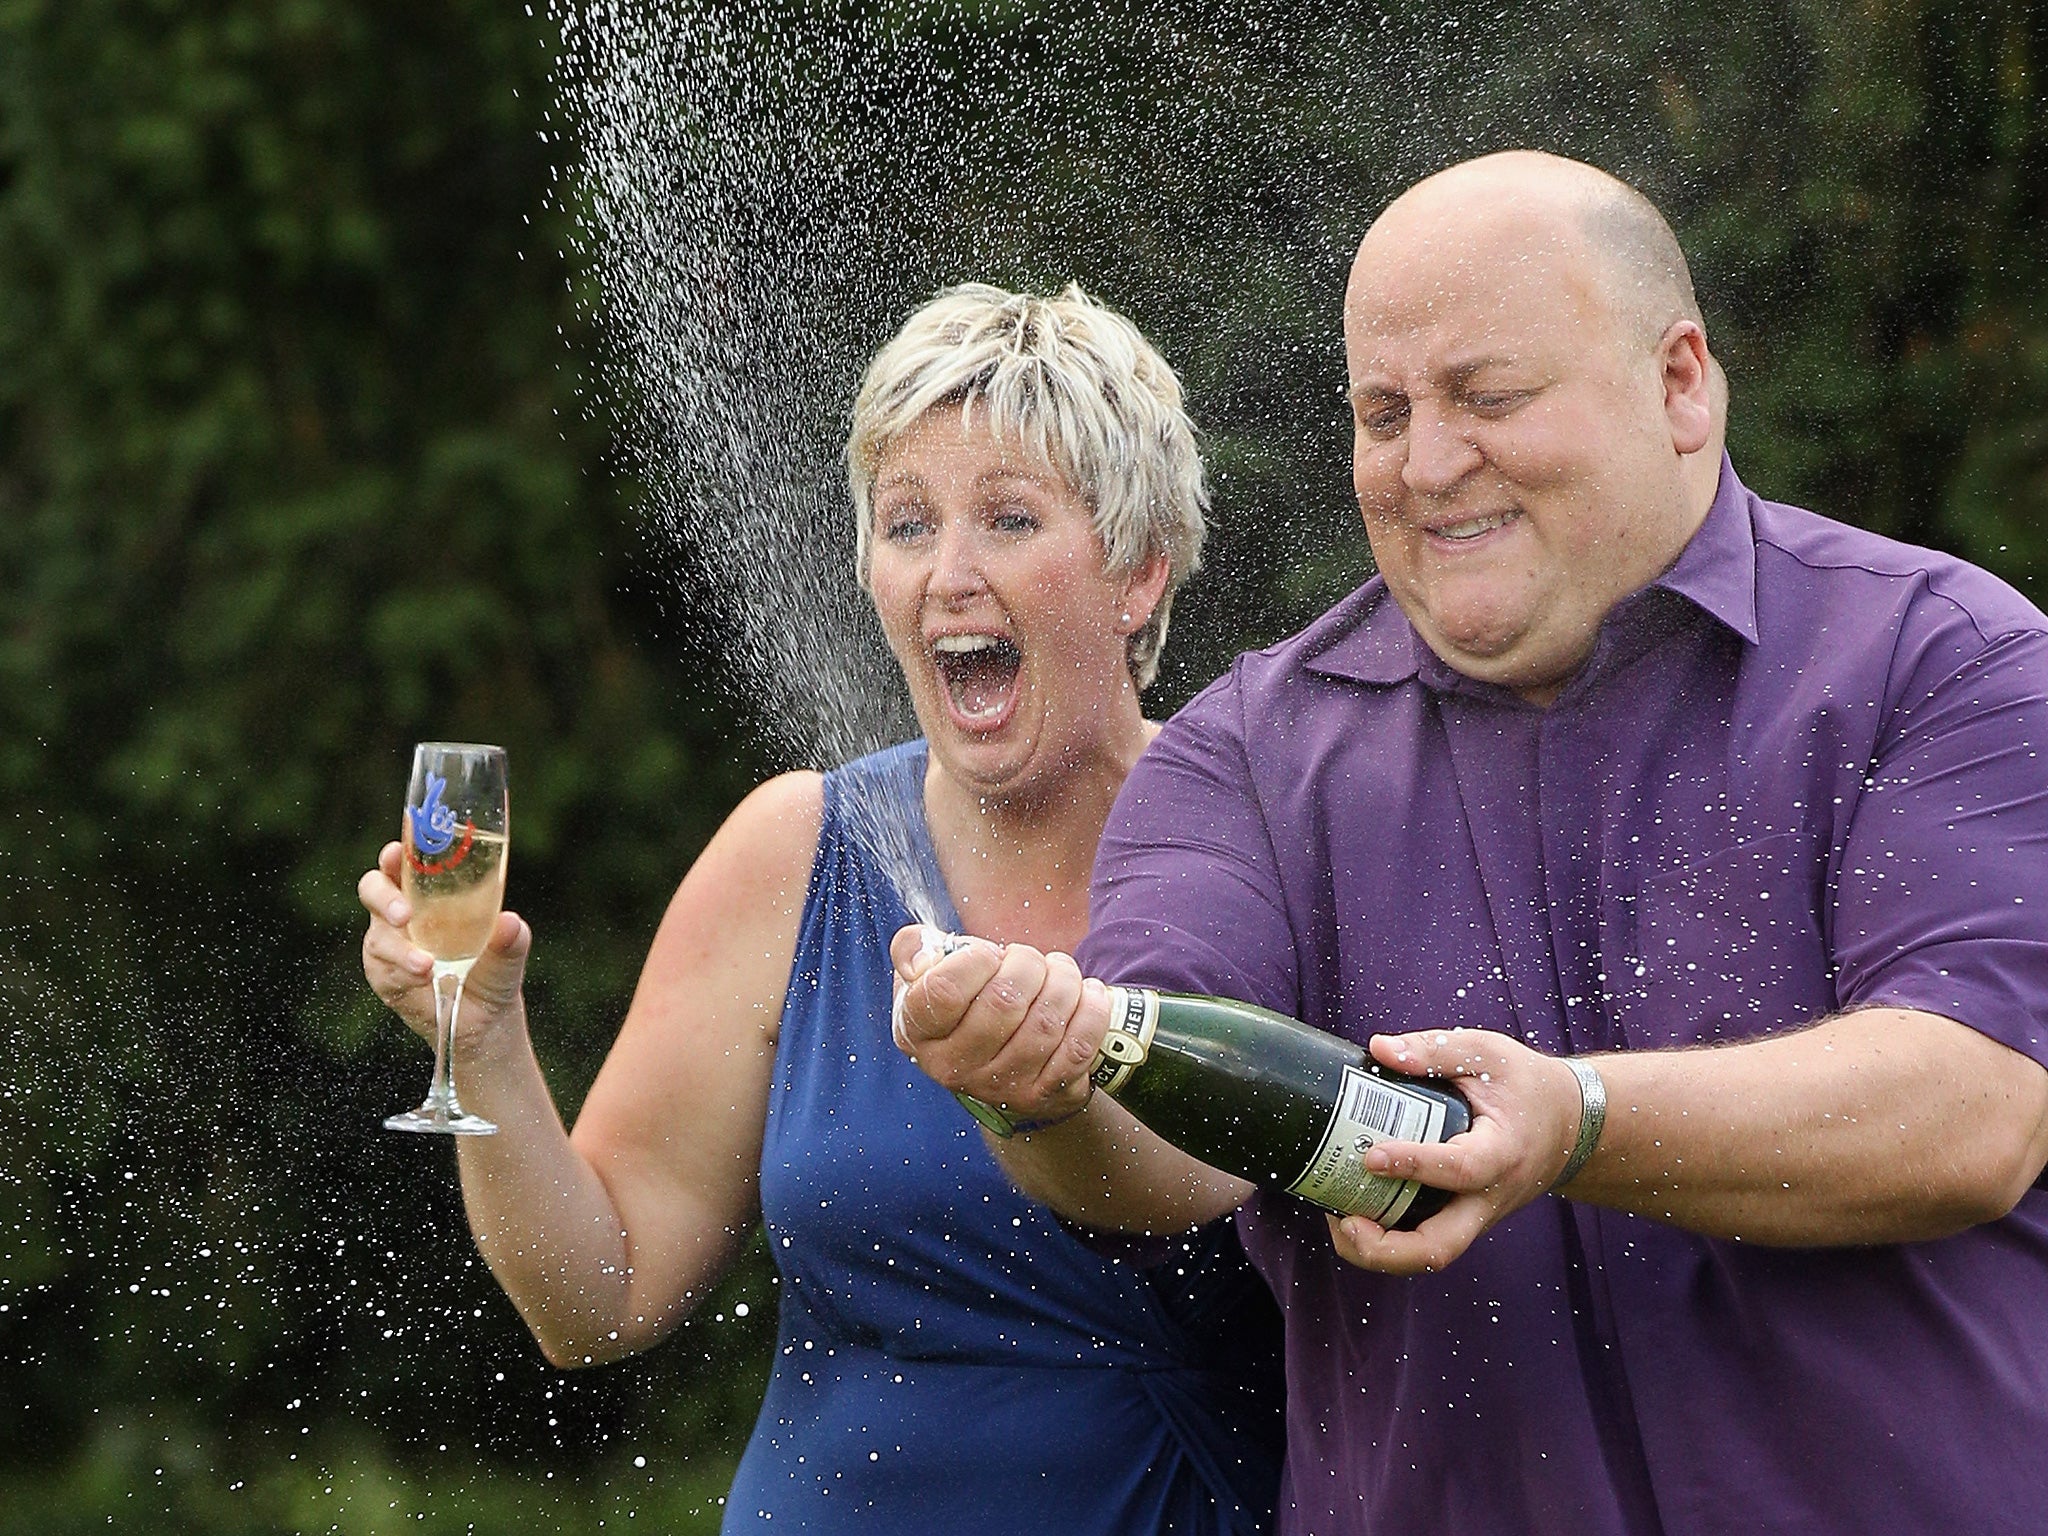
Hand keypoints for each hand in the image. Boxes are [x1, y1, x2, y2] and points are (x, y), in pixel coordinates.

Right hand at [358, 840, 531, 1052]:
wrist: (486, 1018)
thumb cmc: (494, 969)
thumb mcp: (510, 951)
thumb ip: (512, 938)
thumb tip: (510, 923)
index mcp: (428, 892)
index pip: (403, 863)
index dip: (395, 855)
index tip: (397, 852)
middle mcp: (402, 913)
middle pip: (374, 890)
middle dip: (384, 897)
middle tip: (404, 913)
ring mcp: (389, 945)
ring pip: (379, 937)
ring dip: (400, 950)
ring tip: (426, 964)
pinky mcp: (385, 976)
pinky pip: (384, 971)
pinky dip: (402, 973)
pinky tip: (422, 977)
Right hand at [888, 926, 1108, 1125]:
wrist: (999, 1065)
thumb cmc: (965, 1004)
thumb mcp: (928, 974)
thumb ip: (913, 949)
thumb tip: (924, 960)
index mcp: (918, 1033)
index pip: (944, 991)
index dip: (976, 960)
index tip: (990, 954)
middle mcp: (953, 1068)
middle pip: (1003, 1002)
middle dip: (1028, 964)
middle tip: (1032, 960)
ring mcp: (1000, 1087)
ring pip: (1045, 1022)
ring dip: (1064, 982)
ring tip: (1062, 972)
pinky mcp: (1044, 1095)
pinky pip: (1078, 1047)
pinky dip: (1091, 1010)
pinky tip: (1088, 993)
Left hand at [1324, 1028, 1583, 1274]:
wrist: (1569, 1125)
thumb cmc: (1525, 1086)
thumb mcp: (1487, 1054)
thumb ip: (1434, 1050)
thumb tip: (1379, 1048)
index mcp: (1502, 1153)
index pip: (1460, 1168)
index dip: (1413, 1165)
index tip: (1371, 1155)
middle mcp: (1490, 1197)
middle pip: (1440, 1248)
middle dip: (1386, 1248)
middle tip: (1343, 1222)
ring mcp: (1476, 1215)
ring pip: (1430, 1255)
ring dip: (1379, 1251)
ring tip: (1336, 1220)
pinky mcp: (1462, 1218)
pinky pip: (1425, 1241)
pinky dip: (1387, 1239)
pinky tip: (1352, 1213)